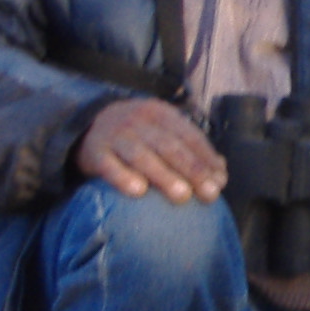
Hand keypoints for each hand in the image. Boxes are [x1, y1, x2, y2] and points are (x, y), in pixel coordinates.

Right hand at [75, 98, 224, 203]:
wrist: (88, 125)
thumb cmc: (137, 135)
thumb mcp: (162, 132)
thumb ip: (190, 149)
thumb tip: (220, 173)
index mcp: (161, 114)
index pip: (189, 136)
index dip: (206, 159)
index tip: (220, 181)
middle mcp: (139, 121)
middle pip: (169, 146)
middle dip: (192, 170)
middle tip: (209, 193)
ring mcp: (115, 135)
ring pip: (142, 156)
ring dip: (164, 176)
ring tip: (182, 196)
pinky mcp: (94, 152)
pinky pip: (109, 166)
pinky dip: (123, 177)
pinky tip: (138, 191)